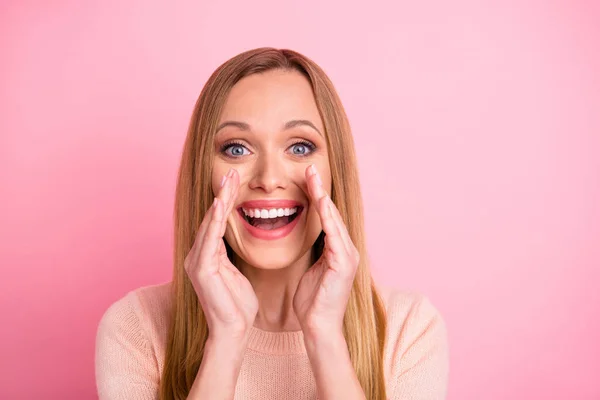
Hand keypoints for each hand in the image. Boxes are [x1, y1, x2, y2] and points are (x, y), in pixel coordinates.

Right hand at [184, 168, 257, 341]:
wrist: (233, 331)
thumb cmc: (238, 305)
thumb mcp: (236, 272)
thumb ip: (231, 253)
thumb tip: (236, 235)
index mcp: (206, 255)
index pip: (216, 222)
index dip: (225, 201)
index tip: (235, 182)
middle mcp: (197, 255)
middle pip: (211, 218)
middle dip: (222, 195)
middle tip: (231, 173)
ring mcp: (196, 261)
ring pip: (209, 224)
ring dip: (219, 202)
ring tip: (228, 181)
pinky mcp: (200, 268)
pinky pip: (209, 239)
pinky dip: (214, 220)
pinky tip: (220, 205)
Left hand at [293, 165, 359, 335]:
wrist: (318, 327)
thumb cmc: (311, 301)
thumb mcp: (310, 269)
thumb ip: (311, 251)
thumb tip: (303, 234)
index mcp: (338, 250)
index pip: (326, 217)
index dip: (316, 196)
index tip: (305, 177)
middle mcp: (347, 249)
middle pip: (332, 212)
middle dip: (320, 189)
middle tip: (309, 168)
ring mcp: (348, 256)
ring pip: (335, 220)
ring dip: (323, 198)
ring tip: (313, 178)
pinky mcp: (345, 264)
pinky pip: (335, 236)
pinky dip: (328, 218)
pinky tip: (320, 203)